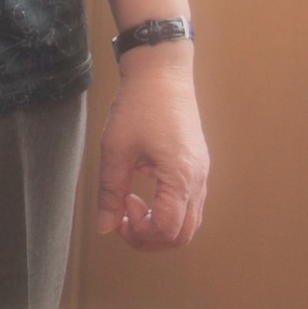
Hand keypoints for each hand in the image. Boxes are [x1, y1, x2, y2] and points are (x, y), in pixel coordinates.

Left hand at [96, 49, 208, 249]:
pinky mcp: (198, 165)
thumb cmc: (138, 104)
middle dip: (150, 237)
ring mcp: (202, 173)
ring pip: (189, 221)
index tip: (120, 210)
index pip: (168, 230)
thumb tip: (104, 227)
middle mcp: (198, 180)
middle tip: (123, 221)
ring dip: (160, 225)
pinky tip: (144, 191)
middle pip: (183, 234)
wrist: (161, 71)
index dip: (140, 232)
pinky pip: (189, 203)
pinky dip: (168, 209)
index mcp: (180, 177)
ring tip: (131, 205)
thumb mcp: (116, 148)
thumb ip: (110, 191)